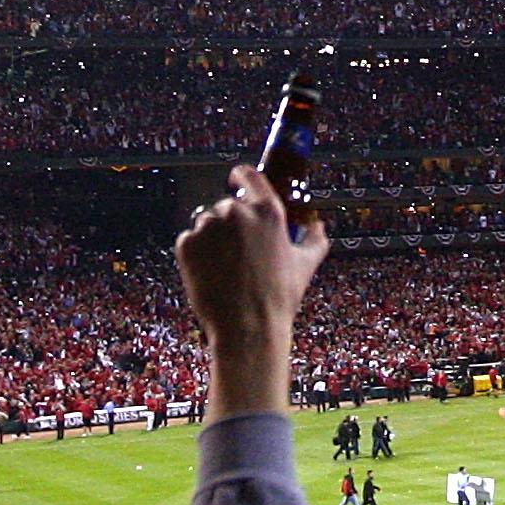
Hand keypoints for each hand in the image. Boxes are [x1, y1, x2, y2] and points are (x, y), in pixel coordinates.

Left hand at [177, 165, 327, 418]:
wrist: (247, 328)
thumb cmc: (278, 298)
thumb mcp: (305, 265)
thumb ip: (314, 239)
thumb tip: (318, 227)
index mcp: (267, 211)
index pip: (249, 175)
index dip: (241, 177)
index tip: (236, 181)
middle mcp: (236, 212)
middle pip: (226, 206)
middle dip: (229, 226)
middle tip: (237, 254)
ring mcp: (208, 227)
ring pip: (206, 224)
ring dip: (212, 239)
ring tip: (225, 269)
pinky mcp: (186, 244)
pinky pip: (189, 241)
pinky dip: (196, 255)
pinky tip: (211, 275)